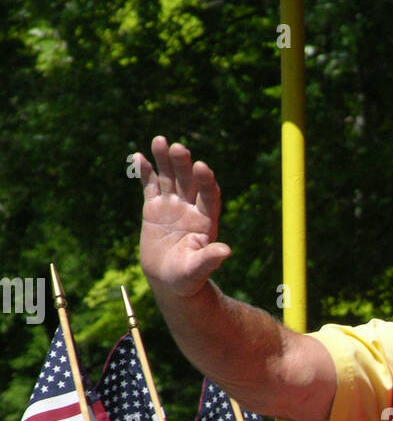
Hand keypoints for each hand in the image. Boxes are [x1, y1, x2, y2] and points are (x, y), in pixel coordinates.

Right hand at [137, 136, 229, 296]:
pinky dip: (145, 172)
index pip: (208, 195)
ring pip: (169, 177)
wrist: (168, 280)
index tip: (201, 167)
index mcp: (205, 220)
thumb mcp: (197, 270)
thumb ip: (209, 259)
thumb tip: (226, 251)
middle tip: (178, 148)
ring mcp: (172, 205)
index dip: (205, 181)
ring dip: (165, 159)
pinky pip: (150, 186)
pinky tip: (138, 157)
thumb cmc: (187, 279)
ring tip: (159, 140)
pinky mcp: (154, 207)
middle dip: (183, 164)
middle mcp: (191, 208)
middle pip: (188, 181)